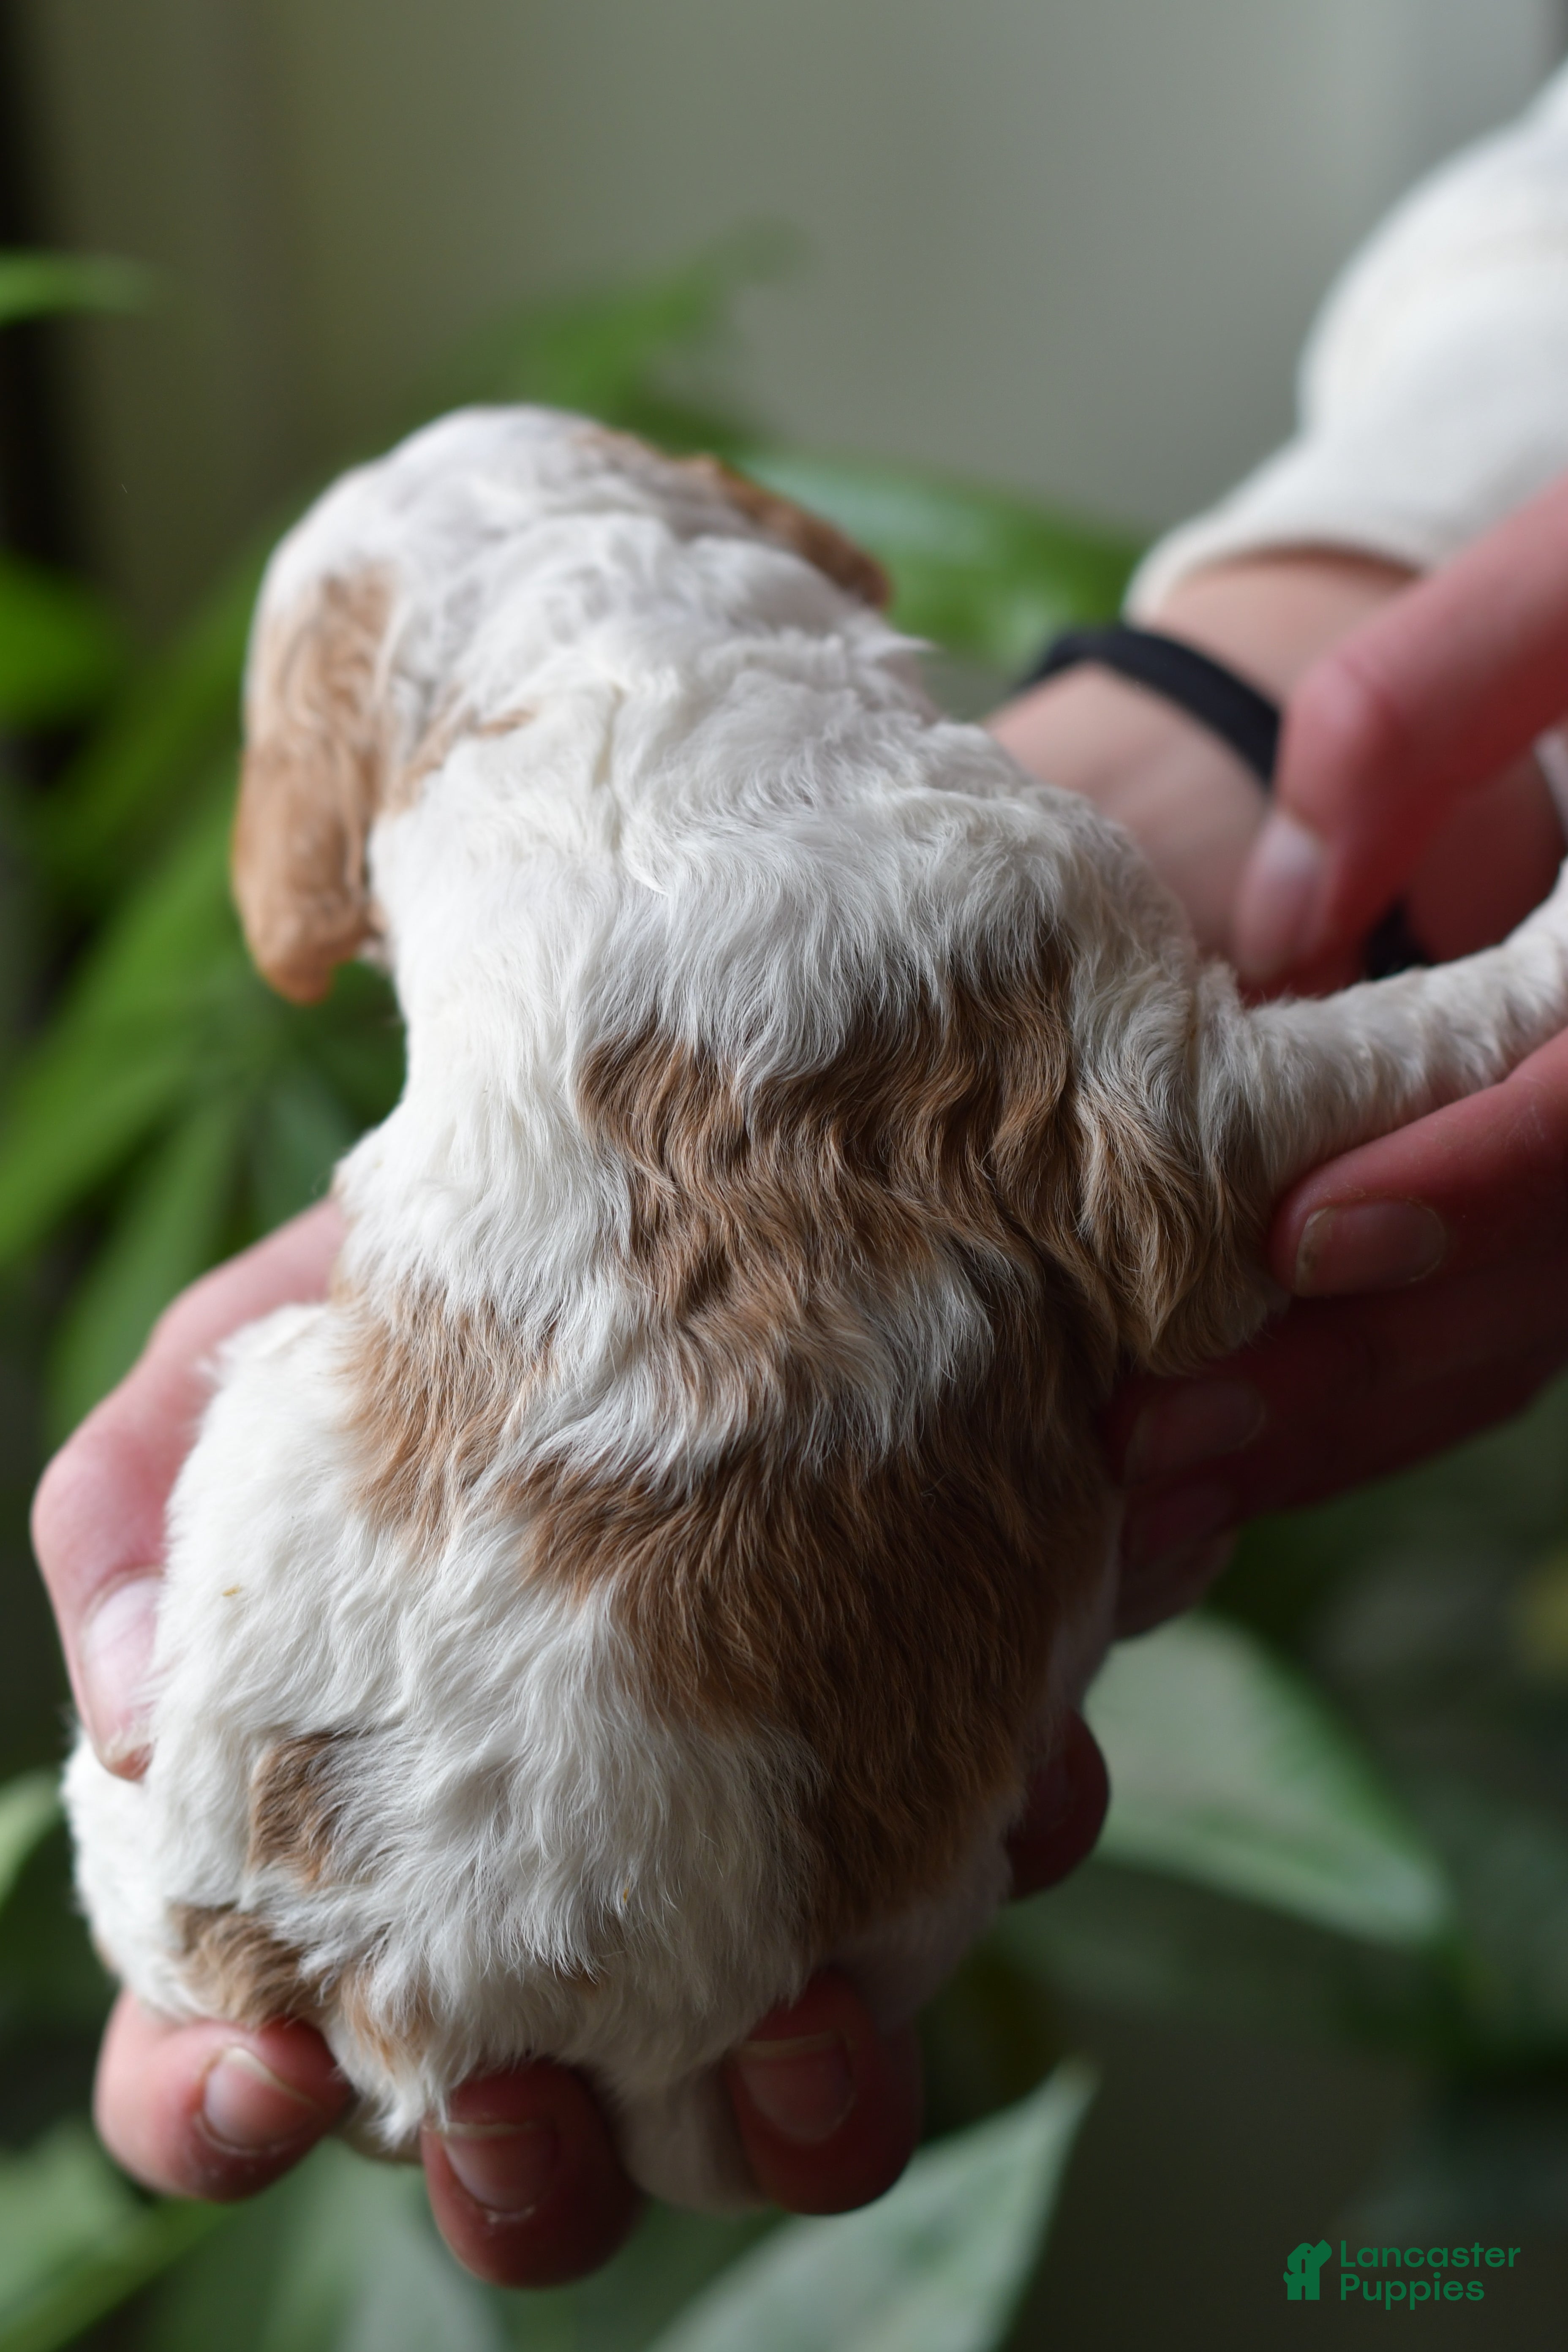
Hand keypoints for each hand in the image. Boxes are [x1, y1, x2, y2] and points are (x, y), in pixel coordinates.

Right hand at [31, 1205, 1107, 2283]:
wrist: (675, 1204)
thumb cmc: (428, 1305)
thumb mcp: (246, 1353)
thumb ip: (133, 1514)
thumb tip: (117, 1724)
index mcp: (341, 1848)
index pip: (230, 2059)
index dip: (223, 2107)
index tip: (271, 2067)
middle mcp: (539, 1901)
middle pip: (521, 2147)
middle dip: (530, 2174)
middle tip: (536, 2102)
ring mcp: (736, 1858)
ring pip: (757, 2102)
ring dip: (790, 2114)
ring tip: (811, 2026)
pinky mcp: (912, 1765)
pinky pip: (961, 1885)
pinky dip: (992, 1858)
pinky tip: (1016, 1787)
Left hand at [1094, 485, 1567, 1621]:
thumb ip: (1428, 713)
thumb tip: (1279, 920)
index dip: (1466, 1184)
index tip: (1301, 1239)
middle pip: (1541, 1282)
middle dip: (1347, 1371)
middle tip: (1154, 1435)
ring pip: (1508, 1343)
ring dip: (1331, 1428)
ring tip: (1149, 1490)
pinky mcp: (1552, 1193)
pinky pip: (1488, 1331)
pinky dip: (1360, 1401)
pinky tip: (1221, 1452)